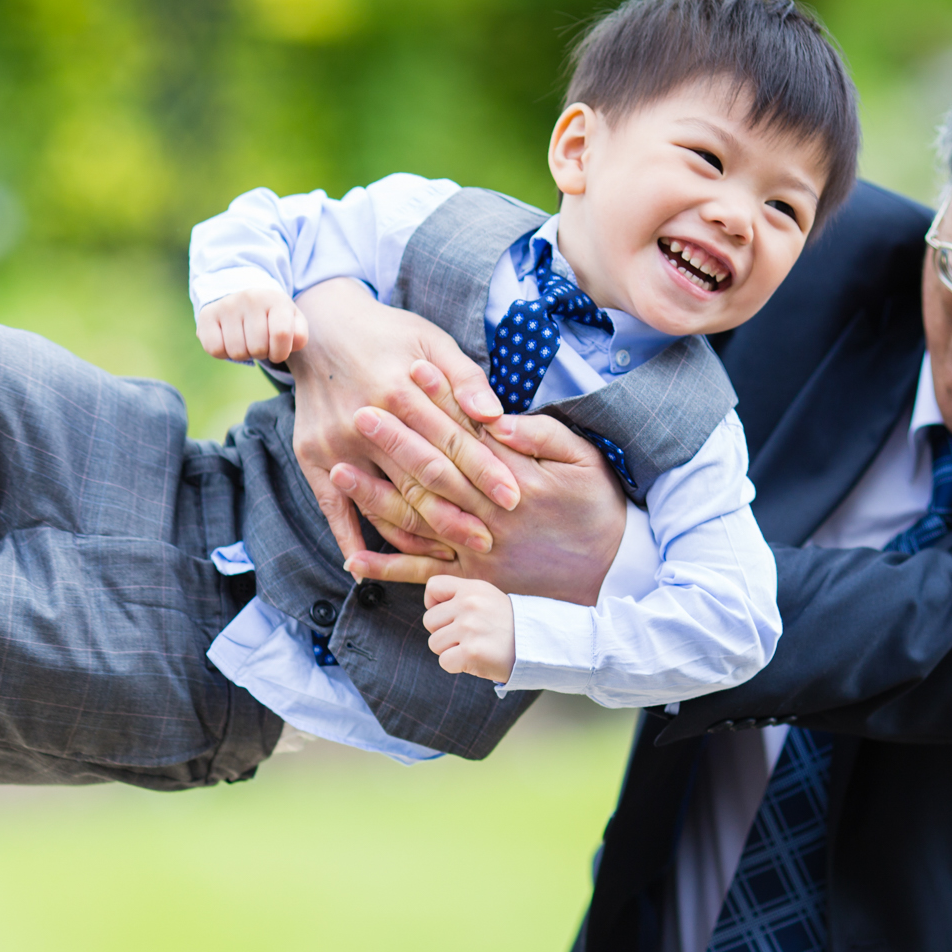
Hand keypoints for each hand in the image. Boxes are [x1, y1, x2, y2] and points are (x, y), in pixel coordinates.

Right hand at [196, 287, 308, 363]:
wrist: (240, 292)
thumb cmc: (271, 315)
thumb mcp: (291, 320)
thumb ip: (299, 334)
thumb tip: (293, 343)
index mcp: (276, 299)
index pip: (281, 334)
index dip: (280, 353)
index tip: (277, 351)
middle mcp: (250, 298)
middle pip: (258, 348)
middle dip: (261, 354)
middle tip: (259, 342)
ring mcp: (227, 305)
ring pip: (237, 352)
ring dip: (243, 354)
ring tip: (245, 340)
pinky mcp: (207, 315)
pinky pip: (215, 350)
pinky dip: (223, 353)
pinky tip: (228, 340)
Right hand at [288, 279, 520, 566]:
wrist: (319, 328)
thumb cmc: (388, 335)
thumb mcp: (431, 340)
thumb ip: (465, 377)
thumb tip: (494, 415)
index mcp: (401, 390)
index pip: (452, 442)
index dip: (485, 471)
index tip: (514, 497)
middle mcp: (366, 421)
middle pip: (420, 479)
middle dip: (458, 514)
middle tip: (490, 540)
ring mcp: (335, 444)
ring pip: (382, 502)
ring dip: (416, 536)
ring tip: (449, 558)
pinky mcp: (310, 458)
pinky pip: (333, 509)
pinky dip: (351, 540)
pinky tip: (370, 567)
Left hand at [338, 391, 627, 605]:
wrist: (613, 577)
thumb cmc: (599, 510)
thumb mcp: (585, 461)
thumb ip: (542, 436)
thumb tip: (498, 418)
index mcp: (519, 478)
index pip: (469, 432)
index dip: (439, 401)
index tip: (411, 371)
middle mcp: (491, 514)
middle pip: (435, 471)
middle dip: (395, 440)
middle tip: (360, 412)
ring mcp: (478, 551)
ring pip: (419, 521)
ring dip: (376, 497)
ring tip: (338, 471)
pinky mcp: (473, 580)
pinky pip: (424, 574)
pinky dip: (388, 568)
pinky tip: (354, 557)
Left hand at [423, 576, 516, 681]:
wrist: (539, 645)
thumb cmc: (508, 625)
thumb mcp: (487, 598)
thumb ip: (461, 596)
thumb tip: (431, 605)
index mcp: (472, 589)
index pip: (433, 587)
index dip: (434, 604)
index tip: (449, 616)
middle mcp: (469, 605)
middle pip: (429, 621)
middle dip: (443, 632)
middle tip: (468, 636)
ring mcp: (469, 628)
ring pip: (434, 643)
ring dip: (450, 650)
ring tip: (474, 647)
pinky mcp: (471, 652)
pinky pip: (444, 661)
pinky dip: (456, 665)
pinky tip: (475, 660)